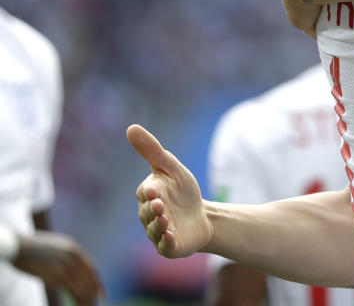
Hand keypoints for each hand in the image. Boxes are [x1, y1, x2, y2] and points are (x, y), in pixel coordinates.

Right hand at [14, 231, 102, 305]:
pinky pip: (74, 290)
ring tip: (90, 305)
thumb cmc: (31, 249)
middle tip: (101, 299)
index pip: (90, 266)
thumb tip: (65, 270)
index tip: (100, 288)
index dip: (96, 279)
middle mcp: (74, 255)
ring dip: (88, 297)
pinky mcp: (59, 274)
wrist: (18, 247)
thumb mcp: (53, 247)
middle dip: (96, 289)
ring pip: (83, 285)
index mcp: (74, 248)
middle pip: (90, 276)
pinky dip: (79, 298)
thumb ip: (63, 256)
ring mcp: (68, 265)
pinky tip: (81, 304)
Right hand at [127, 124, 212, 258]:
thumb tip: (131, 128)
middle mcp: (149, 215)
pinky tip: (171, 237)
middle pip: (148, 213)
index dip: (149, 192)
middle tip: (160, 206)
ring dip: (160, 225)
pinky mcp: (169, 246)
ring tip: (166, 219)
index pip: (145, 192)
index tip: (154, 189)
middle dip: (154, 209)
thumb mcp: (171, 168)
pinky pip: (164, 246)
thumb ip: (152, 150)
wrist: (201, 216)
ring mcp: (158, 231)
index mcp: (149, 195)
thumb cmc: (183, 191)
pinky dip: (167, 242)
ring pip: (155, 230)